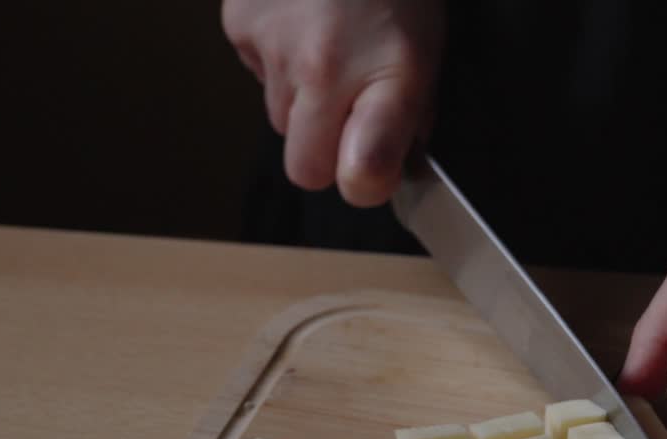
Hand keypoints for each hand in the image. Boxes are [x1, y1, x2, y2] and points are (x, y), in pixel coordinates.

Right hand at [222, 0, 443, 205]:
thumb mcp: (427, 53)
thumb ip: (411, 119)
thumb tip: (386, 170)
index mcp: (386, 77)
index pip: (360, 174)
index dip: (365, 184)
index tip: (373, 172)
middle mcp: (323, 68)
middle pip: (305, 168)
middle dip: (325, 152)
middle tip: (349, 109)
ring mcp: (274, 48)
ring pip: (279, 119)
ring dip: (302, 101)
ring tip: (330, 50)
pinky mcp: (239, 26)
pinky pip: (255, 74)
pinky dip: (276, 61)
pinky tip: (302, 27)